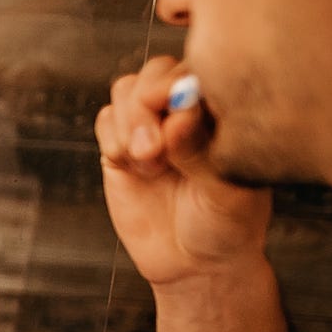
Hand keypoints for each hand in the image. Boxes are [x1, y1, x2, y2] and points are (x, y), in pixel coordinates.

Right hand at [94, 57, 273, 286]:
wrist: (193, 263)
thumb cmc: (227, 225)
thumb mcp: (227, 190)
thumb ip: (202, 148)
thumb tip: (179, 111)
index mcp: (223, 109)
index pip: (198, 68)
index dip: (180, 85)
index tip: (179, 116)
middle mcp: (186, 109)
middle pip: (155, 72)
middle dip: (147, 106)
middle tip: (153, 150)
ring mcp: (151, 126)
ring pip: (126, 90)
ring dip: (130, 124)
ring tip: (148, 163)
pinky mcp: (120, 147)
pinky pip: (104, 120)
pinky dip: (113, 140)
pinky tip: (135, 169)